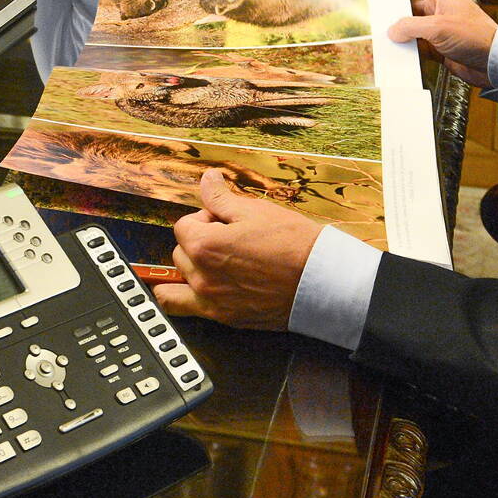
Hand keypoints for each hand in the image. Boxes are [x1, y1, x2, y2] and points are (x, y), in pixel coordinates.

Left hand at [153, 169, 323, 330]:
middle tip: (228, 240)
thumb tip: (206, 178)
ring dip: (189, 270)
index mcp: (204, 246)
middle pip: (181, 252)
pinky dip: (183, 299)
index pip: (184, 226)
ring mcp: (212, 302)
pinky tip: (198, 289)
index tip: (225, 222)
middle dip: (199, 242)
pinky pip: (186, 310)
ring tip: (212, 264)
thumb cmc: (291, 243)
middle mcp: (202, 278)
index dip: (204, 219)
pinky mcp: (225, 319)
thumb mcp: (254, 210)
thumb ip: (220, 197)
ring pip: (177, 283)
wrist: (321, 282)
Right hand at [388, 0, 494, 90]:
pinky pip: (418, 44)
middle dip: (396, 6)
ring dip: (401, 31)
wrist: (493, 62)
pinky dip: (409, 48)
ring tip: (386, 33)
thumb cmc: (475, 36)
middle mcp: (440, 8)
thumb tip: (394, 30)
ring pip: (412, 25)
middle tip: (378, 8)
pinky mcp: (439, 46)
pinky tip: (399, 51)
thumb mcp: (438, 27)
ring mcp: (439, 28)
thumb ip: (410, 26)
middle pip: (411, 2)